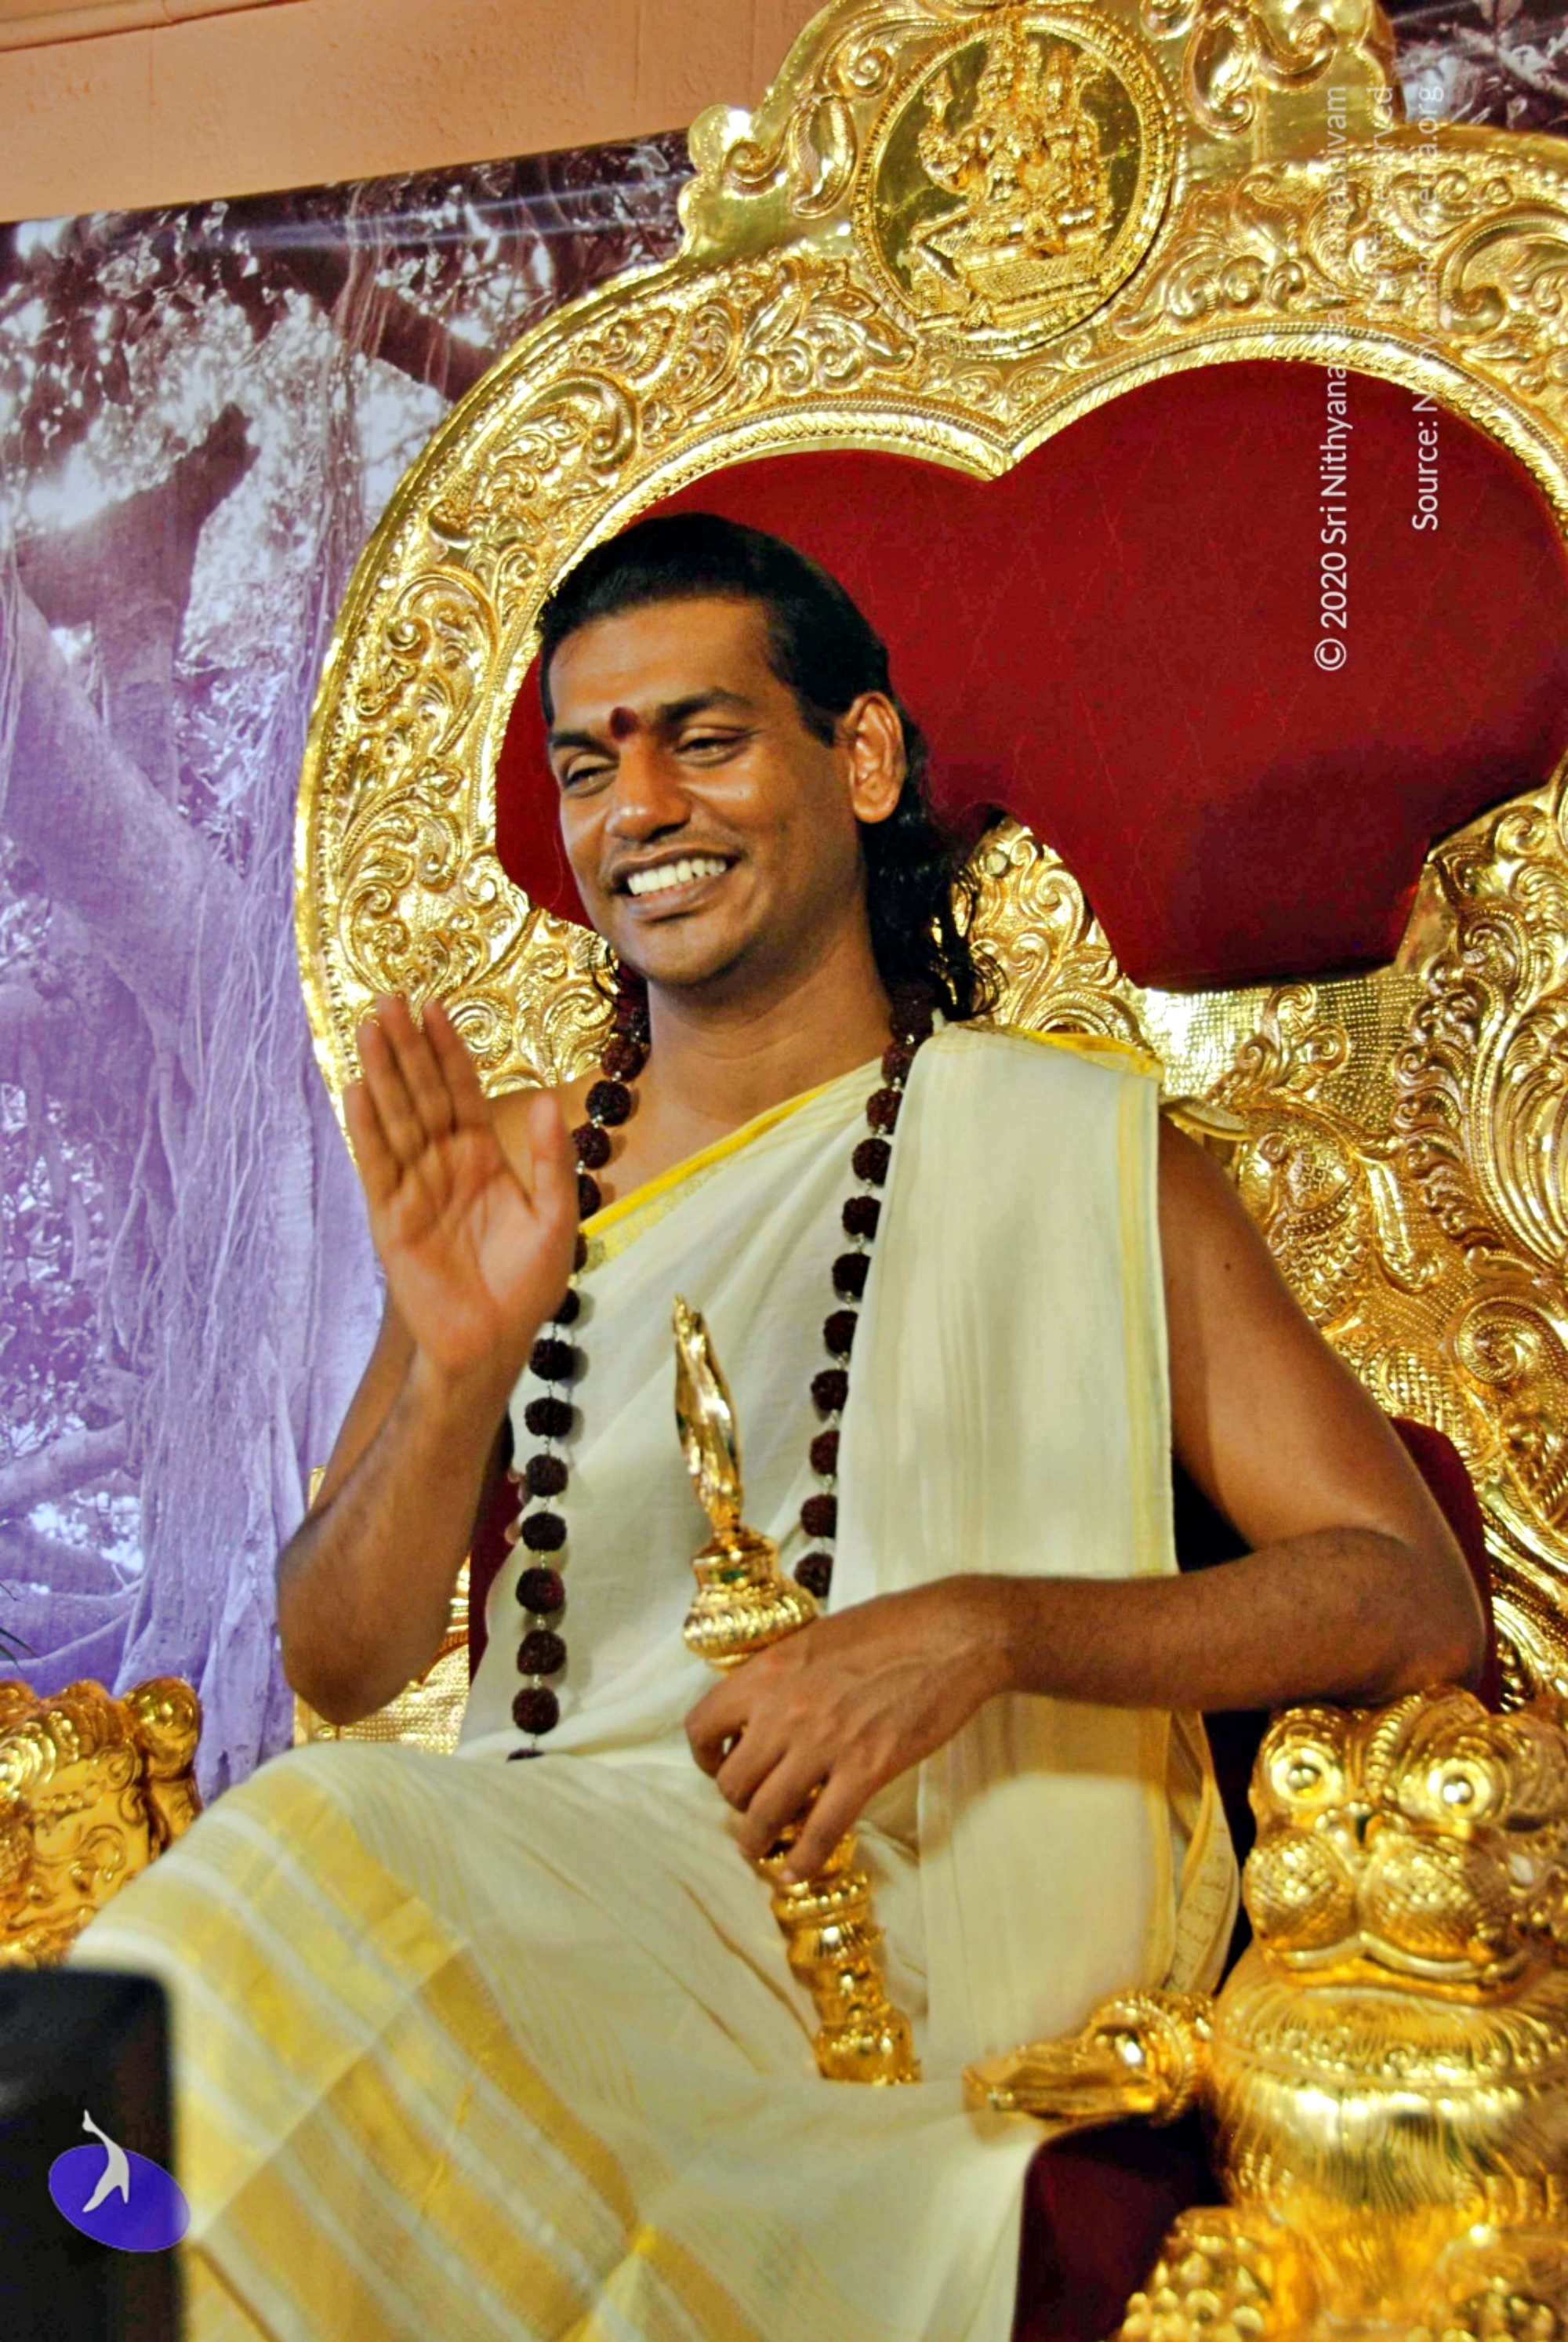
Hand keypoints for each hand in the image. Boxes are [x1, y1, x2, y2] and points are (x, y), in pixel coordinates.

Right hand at [344, 992, 576, 1389]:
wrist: (492, 1345)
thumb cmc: (525, 1289)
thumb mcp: (554, 1220)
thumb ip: (550, 1162)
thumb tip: (550, 1102)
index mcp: (483, 1160)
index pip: (462, 1093)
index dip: (448, 1051)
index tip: (435, 1005)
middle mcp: (445, 1166)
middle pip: (422, 1094)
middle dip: (407, 1047)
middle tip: (390, 997)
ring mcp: (415, 1189)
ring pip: (396, 1119)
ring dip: (382, 1073)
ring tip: (370, 1025)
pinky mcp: (392, 1219)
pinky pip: (378, 1166)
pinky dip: (367, 1128)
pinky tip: (356, 1089)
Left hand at [684, 1580, 1009, 1879]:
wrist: (953, 1636)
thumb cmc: (893, 1626)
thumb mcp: (818, 1637)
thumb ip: (785, 1674)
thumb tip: (766, 1705)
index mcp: (769, 1670)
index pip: (702, 1725)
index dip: (706, 1755)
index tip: (723, 1764)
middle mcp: (784, 1709)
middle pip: (731, 1781)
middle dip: (738, 1802)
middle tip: (757, 1805)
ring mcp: (823, 1743)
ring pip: (764, 1814)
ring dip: (758, 1840)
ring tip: (764, 1850)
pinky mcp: (866, 1770)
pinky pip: (820, 1832)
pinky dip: (804, 1861)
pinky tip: (798, 1872)